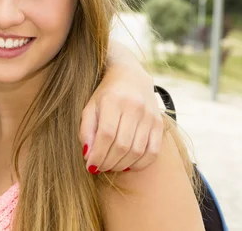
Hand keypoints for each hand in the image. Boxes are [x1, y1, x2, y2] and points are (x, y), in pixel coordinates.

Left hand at [79, 46, 162, 173]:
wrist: (131, 77)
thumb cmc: (105, 95)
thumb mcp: (90, 107)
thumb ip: (86, 130)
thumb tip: (87, 155)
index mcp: (113, 101)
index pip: (106, 135)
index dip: (97, 154)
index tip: (89, 165)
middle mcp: (134, 108)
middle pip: (122, 145)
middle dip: (108, 162)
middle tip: (99, 168)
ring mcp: (149, 116)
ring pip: (137, 151)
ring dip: (121, 165)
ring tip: (110, 166)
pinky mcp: (159, 124)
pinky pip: (153, 151)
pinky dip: (140, 163)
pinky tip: (127, 164)